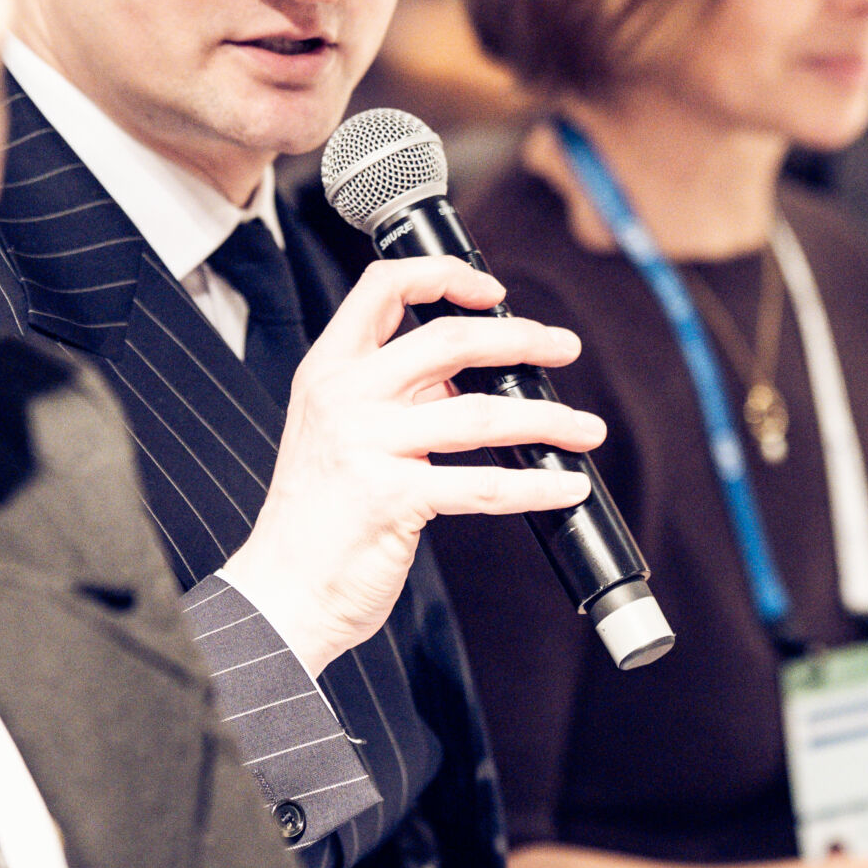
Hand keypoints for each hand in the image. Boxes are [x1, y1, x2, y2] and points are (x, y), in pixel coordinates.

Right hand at [219, 255, 607, 673]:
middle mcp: (344, 397)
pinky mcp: (392, 498)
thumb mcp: (338, 431)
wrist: (281, 591)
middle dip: (520, 339)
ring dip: (547, 418)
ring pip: (480, 413)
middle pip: (448, 340)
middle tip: (564, 347)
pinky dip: (535, 485)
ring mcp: (366, 446)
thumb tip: (466, 377)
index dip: (444, 276)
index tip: (492, 290)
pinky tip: (565, 486)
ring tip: (586, 429)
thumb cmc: (315, 516)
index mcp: (328, 369)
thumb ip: (395, 394)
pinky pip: (484, 484)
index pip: (383, 286)